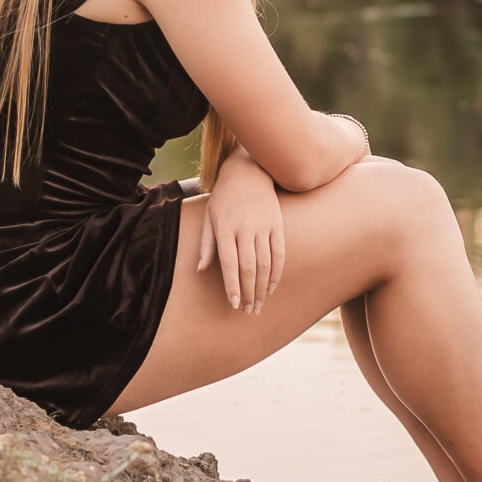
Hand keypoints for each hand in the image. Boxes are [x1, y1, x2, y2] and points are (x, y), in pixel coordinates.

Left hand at [196, 150, 284, 314]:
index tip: (233, 304)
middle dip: (248, 293)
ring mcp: (263, 226)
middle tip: (247, 311)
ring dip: (263, 288)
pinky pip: (280, 254)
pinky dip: (277, 273)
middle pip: (249, 268)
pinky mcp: (278, 224)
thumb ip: (207, 244)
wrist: (249, 171)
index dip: (232, 286)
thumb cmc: (224, 197)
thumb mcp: (209, 217)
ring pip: (265, 264)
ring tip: (258, 304)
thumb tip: (202, 270)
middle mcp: (245, 228)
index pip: (229, 264)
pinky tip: (272, 287)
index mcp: (225, 228)